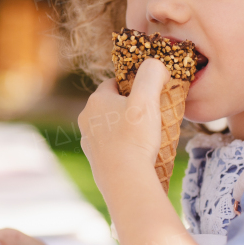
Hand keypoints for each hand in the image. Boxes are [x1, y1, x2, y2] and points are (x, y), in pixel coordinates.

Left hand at [78, 57, 168, 196]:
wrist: (124, 180)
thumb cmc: (135, 137)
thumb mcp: (147, 99)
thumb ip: (151, 73)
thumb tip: (157, 64)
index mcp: (96, 100)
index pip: (115, 82)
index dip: (135, 87)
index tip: (150, 97)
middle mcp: (86, 118)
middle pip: (112, 104)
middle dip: (130, 107)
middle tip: (152, 116)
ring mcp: (88, 140)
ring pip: (111, 125)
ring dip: (126, 127)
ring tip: (147, 137)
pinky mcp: (95, 159)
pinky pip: (111, 145)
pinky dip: (123, 145)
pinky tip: (138, 153)